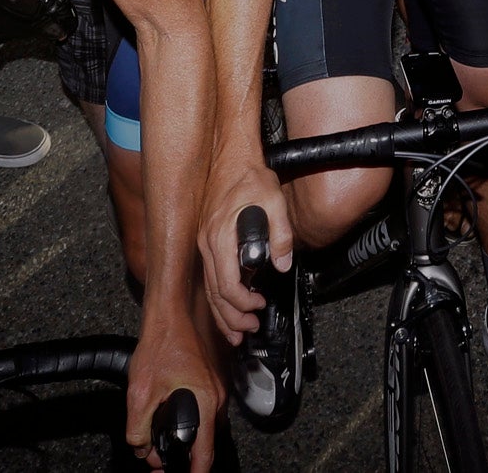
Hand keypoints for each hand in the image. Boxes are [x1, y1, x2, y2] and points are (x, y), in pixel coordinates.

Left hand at [126, 317, 224, 470]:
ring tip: (159, 442)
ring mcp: (215, 388)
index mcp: (205, 402)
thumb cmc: (160, 344)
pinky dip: (190, 421)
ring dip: (187, 438)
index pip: (205, 453)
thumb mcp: (140, 393)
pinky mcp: (209, 381)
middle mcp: (216, 396)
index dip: (194, 472)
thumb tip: (142, 450)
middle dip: (184, 456)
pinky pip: (204, 411)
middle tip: (159, 460)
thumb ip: (138, 430)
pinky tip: (168, 417)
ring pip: (205, 427)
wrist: (169, 315)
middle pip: (206, 442)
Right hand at [197, 154, 292, 344]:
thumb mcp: (274, 200)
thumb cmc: (250, 175)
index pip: (226, 284)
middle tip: (249, 329)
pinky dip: (217, 297)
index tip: (259, 307)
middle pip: (214, 293)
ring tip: (237, 331)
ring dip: (222, 313)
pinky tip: (226, 307)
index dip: (242, 303)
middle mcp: (207, 243)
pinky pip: (209, 277)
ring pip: (208, 289)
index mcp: (220, 236)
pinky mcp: (207, 241)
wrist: (232, 156)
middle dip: (231, 317)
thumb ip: (281, 234)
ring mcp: (204, 242)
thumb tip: (283, 263)